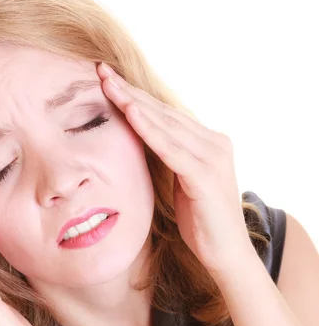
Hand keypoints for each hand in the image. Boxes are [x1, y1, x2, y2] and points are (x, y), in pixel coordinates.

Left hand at [96, 62, 254, 275]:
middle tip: (101, 71)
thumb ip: (170, 159)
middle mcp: (214, 142)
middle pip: (164, 112)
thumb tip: (145, 143)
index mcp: (208, 142)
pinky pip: (172, 149)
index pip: (165, 115)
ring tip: (109, 84)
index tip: (108, 80)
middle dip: (130, 92)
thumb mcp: (181, 183)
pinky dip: (151, 131)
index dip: (136, 97)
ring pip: (166, 125)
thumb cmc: (201, 221)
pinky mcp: (205, 175)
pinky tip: (132, 114)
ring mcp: (212, 157)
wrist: (225, 254)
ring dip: (134, 104)